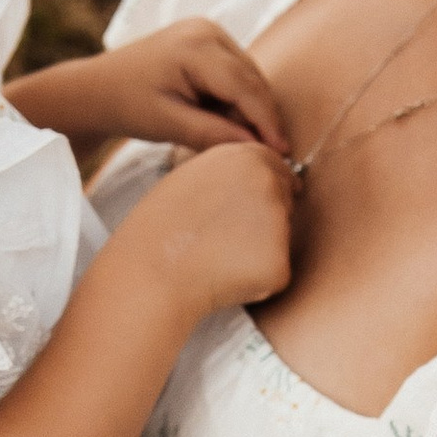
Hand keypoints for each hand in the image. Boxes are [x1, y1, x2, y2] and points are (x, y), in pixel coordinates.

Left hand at [10, 20, 290, 154]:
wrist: (98, 87)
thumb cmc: (127, 105)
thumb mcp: (169, 124)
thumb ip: (213, 133)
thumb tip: (258, 147)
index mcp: (194, 47)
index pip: (244, 86)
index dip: (266, 121)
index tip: (282, 152)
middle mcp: (206, 30)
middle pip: (251, 79)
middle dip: (261, 116)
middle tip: (270, 154)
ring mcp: (207, 30)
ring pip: (248, 76)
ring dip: (249, 108)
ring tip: (237, 138)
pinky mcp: (207, 37)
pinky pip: (236, 71)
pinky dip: (236, 97)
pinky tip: (224, 118)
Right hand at [110, 136, 296, 315]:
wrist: (151, 272)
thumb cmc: (159, 228)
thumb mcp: (191, 176)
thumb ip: (227, 174)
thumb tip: (251, 181)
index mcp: (246, 156)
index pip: (278, 168)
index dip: (269, 188)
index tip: (260, 204)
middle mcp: (269, 183)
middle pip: (284, 202)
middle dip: (266, 220)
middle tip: (224, 239)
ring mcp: (279, 223)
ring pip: (280, 239)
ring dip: (258, 250)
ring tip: (216, 257)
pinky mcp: (280, 262)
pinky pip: (275, 272)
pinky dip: (256, 280)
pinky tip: (223, 276)